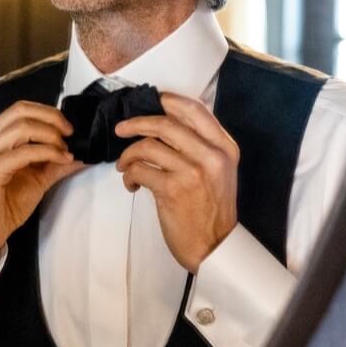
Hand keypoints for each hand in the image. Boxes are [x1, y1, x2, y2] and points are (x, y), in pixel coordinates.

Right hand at [0, 101, 84, 271]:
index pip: (20, 109)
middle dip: (52, 120)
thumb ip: (55, 162)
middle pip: (21, 111)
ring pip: (23, 127)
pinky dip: (48, 153)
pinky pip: (24, 152)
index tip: (69, 129)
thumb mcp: (36, 179)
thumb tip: (82, 151)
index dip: (48, 113)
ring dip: (51, 137)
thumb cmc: (4, 206)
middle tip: (71, 135)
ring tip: (65, 151)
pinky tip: (61, 160)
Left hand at [114, 92, 239, 271]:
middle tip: (120, 129)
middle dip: (136, 123)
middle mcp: (211, 156)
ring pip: (147, 146)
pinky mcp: (172, 189)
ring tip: (124, 166)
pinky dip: (128, 175)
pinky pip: (139, 170)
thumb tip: (166, 122)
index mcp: (225, 147)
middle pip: (165, 123)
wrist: (214, 246)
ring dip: (127, 155)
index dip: (168, 100)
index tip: (150, 99)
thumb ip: (201, 146)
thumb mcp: (219, 172)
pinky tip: (132, 184)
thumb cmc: (211, 209)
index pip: (195, 110)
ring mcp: (192, 171)